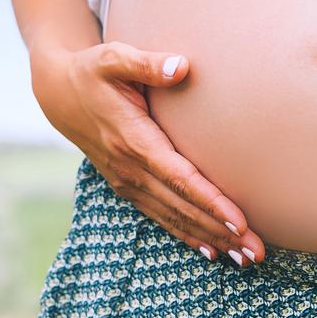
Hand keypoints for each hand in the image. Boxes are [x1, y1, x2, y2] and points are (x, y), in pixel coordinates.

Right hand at [30, 39, 264, 265]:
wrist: (59, 95)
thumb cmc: (93, 72)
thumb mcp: (112, 58)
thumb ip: (146, 64)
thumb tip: (180, 66)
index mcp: (132, 139)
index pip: (179, 177)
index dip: (209, 200)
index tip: (239, 220)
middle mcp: (130, 168)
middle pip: (182, 206)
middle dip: (221, 231)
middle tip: (257, 252)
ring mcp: (127, 182)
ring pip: (174, 218)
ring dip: (210, 240)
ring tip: (246, 259)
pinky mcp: (127, 187)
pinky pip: (161, 217)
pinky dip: (187, 235)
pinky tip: (212, 251)